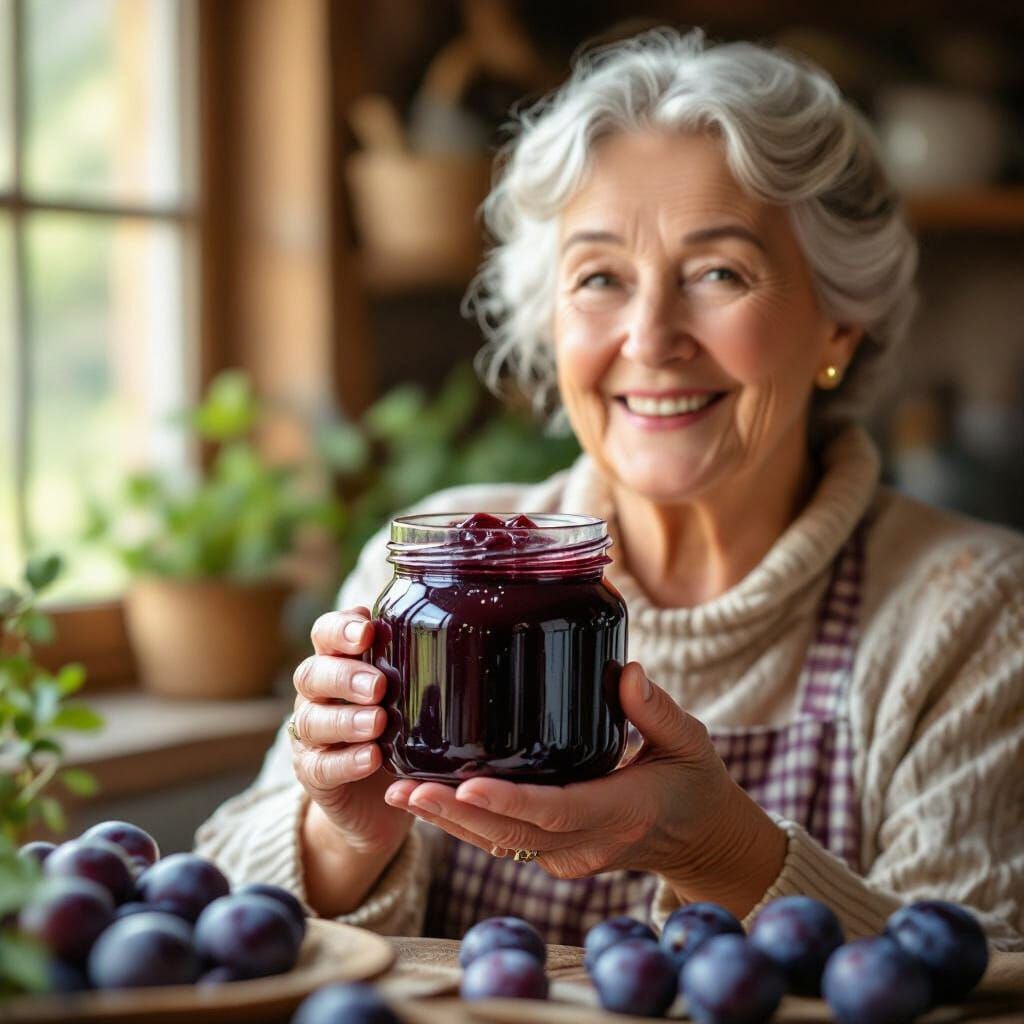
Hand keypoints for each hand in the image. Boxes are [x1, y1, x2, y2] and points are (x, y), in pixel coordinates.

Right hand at [290, 606, 410, 857]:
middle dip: (345, 676)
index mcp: (341, 665)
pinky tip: (370, 758)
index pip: (326, 635)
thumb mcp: (415, 699)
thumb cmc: (402, 735)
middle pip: (312, 674)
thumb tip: (476, 642)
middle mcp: (318, 695)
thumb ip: (428, 670)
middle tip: (378, 685)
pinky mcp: (313, 775)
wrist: (376, 802)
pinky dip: (345, 761)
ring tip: (377, 723)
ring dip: (345, 719)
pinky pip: (319, 766)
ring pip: (311, 719)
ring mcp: (312, 736)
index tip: (367, 630)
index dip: (340, 628)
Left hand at [384, 663, 786, 917]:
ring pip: (501, 843)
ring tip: (399, 792)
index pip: (557, 811)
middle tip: (405, 788)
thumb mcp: (689, 743)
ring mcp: (570, 857)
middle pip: (512, 835)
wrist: (702, 840)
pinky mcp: (557, 856)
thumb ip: (657, 710)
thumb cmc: (695, 783)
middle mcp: (588, 844)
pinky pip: (507, 842)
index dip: (509, 802)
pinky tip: (430, 799)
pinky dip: (467, 824)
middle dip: (455, 814)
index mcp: (622, 812)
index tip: (466, 787)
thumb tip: (627, 672)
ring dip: (449, 822)